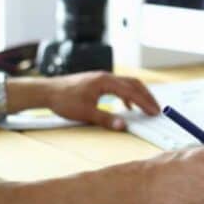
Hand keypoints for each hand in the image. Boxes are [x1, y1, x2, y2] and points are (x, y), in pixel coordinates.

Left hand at [45, 71, 159, 129]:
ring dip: (138, 95)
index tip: (155, 112)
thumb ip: (106, 119)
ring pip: (127, 84)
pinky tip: (126, 106)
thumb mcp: (86, 113)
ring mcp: (102, 78)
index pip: (131, 92)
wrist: (47, 91)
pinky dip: (127, 95)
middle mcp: (106, 77)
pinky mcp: (97, 82)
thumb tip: (123, 126)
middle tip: (156, 109)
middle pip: (134, 84)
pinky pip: (119, 86)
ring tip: (146, 107)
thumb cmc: (64, 100)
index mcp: (106, 82)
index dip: (145, 103)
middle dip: (147, 97)